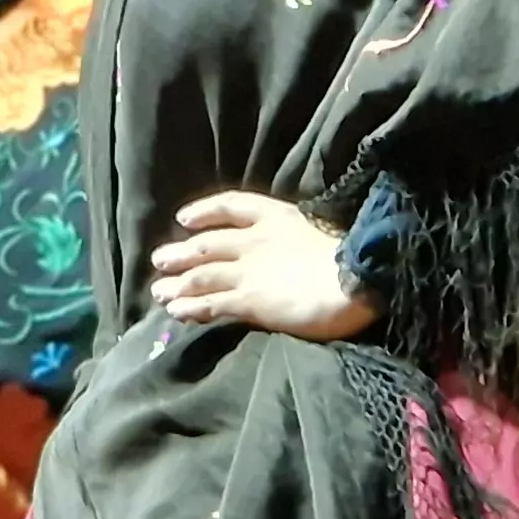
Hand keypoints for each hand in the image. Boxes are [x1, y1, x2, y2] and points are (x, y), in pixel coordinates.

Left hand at [148, 192, 378, 341]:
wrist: (359, 277)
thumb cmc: (354, 257)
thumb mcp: (323, 234)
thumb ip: (298, 240)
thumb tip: (291, 252)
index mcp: (277, 217)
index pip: (231, 206)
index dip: (205, 211)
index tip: (184, 218)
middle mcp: (256, 240)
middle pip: (207, 244)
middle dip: (181, 253)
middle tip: (159, 260)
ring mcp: (249, 270)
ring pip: (202, 274)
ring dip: (178, 283)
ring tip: (159, 291)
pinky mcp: (249, 299)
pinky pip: (212, 303)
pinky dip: (191, 307)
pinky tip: (176, 312)